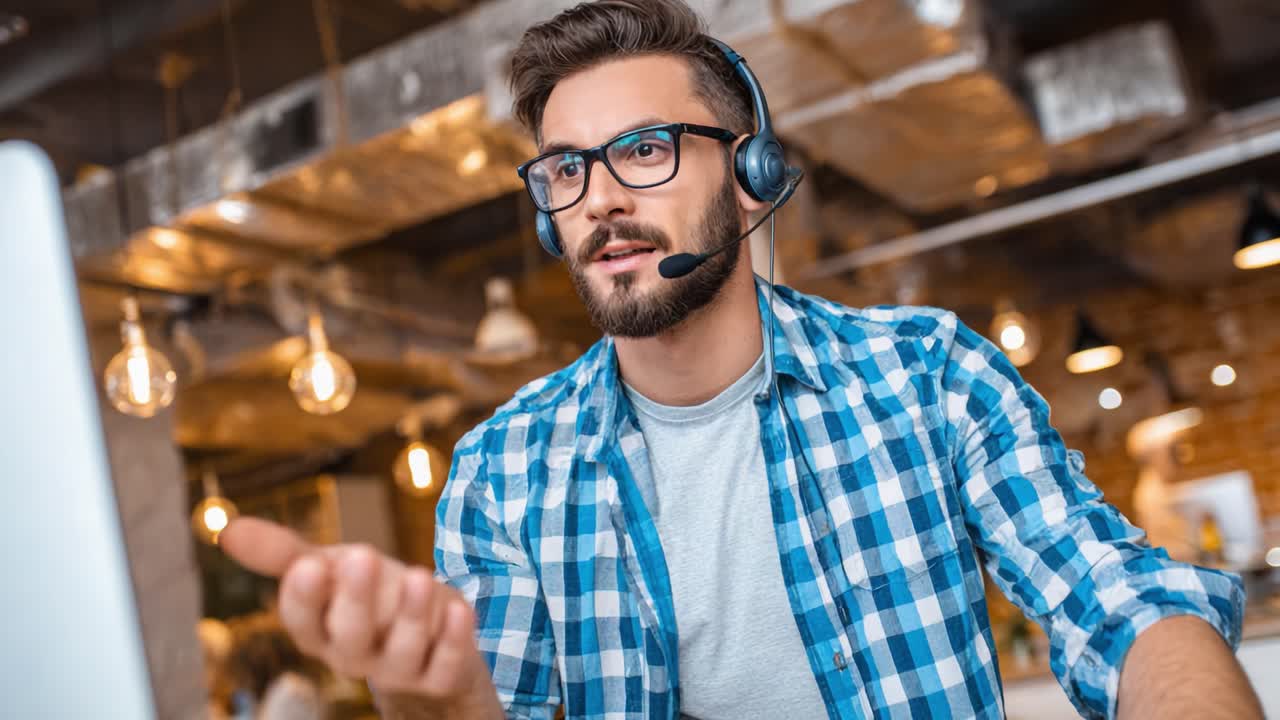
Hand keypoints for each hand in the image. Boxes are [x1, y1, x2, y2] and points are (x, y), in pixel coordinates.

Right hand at [219, 518, 495, 710]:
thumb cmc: (367, 592)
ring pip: (401, 652)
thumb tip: (227, 527)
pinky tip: (459, 607)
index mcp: (320, 630)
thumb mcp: (328, 568)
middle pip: (349, 636)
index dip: (303, 597)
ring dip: (411, 616)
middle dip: (355, 599)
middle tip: (363, 555)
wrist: (426, 629)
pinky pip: (445, 666)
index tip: (308, 564)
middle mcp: (354, 655)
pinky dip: (454, 639)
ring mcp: (398, 669)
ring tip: (419, 576)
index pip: (302, 620)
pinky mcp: (439, 676)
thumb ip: (283, 553)